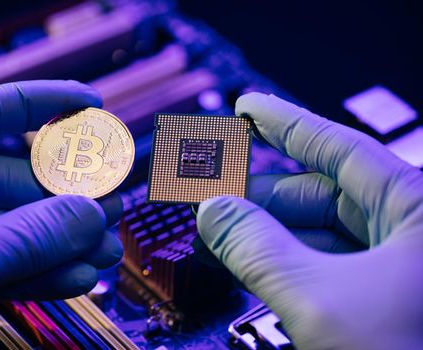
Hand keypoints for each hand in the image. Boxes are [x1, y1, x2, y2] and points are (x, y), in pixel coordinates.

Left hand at [0, 81, 123, 347]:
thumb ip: (26, 238)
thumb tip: (89, 216)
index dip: (42, 103)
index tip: (90, 105)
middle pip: (8, 178)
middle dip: (65, 198)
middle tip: (111, 206)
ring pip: (7, 227)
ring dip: (59, 242)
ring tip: (105, 252)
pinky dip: (34, 272)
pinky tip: (75, 277)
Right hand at [197, 92, 422, 349]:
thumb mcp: (320, 303)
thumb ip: (257, 249)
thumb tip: (213, 210)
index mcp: (418, 209)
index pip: (337, 147)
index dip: (285, 122)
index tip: (248, 107)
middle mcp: (414, 229)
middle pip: (324, 193)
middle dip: (264, 193)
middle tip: (216, 195)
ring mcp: (402, 264)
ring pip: (324, 233)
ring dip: (271, 232)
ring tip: (225, 232)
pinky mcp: (388, 296)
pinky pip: (330, 265)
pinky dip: (290, 263)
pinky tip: (258, 266)